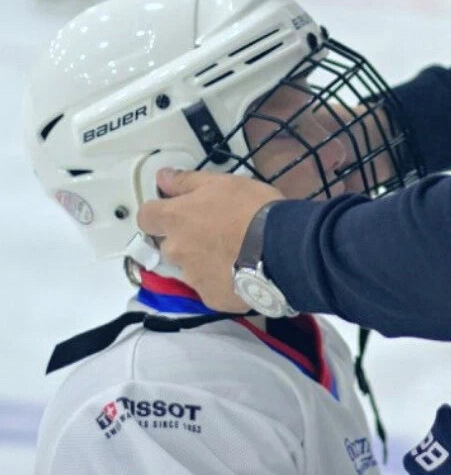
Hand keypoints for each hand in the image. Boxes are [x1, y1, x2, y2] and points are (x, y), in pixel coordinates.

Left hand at [136, 169, 282, 310]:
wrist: (281, 248)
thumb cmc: (251, 208)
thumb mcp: (224, 183)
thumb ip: (188, 181)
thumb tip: (162, 176)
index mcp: (175, 219)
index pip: (146, 216)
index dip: (159, 212)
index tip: (178, 210)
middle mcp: (175, 249)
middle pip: (169, 244)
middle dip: (186, 239)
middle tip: (216, 231)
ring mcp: (192, 277)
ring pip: (189, 267)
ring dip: (203, 260)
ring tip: (234, 254)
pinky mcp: (210, 297)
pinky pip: (210, 287)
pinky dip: (221, 279)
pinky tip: (241, 271)